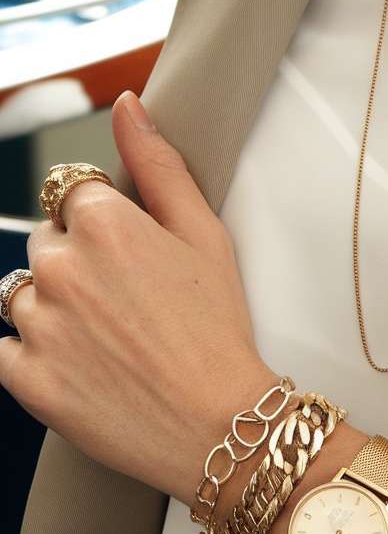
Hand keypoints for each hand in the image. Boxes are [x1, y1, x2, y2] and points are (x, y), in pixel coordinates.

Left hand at [0, 92, 275, 501]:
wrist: (220, 427)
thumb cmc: (219, 333)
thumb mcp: (204, 235)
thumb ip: (159, 164)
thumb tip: (128, 107)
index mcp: (102, 222)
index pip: (73, 194)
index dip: (106, 224)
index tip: (132, 258)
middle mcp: (60, 266)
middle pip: (46, 243)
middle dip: (78, 262)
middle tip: (129, 304)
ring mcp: (37, 324)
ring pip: (24, 295)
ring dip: (55, 308)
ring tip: (108, 339)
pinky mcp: (24, 377)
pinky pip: (7, 349)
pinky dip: (38, 356)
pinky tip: (85, 366)